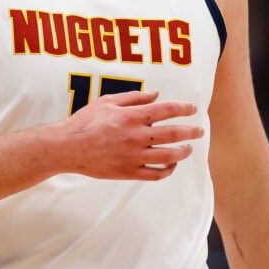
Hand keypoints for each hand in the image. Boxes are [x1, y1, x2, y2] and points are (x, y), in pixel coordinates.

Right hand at [59, 89, 203, 180]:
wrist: (68, 147)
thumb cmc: (86, 121)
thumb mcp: (107, 101)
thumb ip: (134, 97)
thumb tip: (156, 95)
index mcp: (131, 116)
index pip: (166, 110)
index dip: (183, 108)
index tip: (193, 108)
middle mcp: (135, 136)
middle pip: (173, 134)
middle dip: (191, 131)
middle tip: (200, 130)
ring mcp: (133, 156)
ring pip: (168, 156)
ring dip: (183, 152)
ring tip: (189, 148)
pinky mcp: (128, 172)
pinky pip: (155, 174)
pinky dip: (167, 170)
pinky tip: (171, 165)